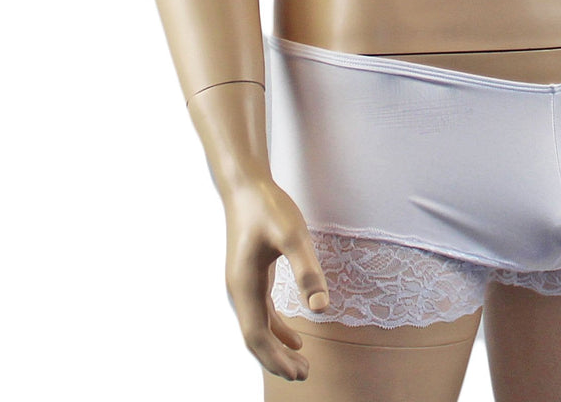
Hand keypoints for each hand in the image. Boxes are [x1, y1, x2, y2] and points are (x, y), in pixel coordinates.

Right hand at [219, 175, 330, 379]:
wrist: (245, 186)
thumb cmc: (268, 208)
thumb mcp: (293, 236)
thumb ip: (307, 272)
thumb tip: (321, 309)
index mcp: (245, 287)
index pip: (257, 337)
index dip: (276, 360)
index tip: (299, 374)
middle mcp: (238, 290)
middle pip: (255, 337)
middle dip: (277, 360)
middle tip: (304, 376)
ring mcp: (241, 283)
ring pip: (257, 326)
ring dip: (277, 346)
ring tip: (301, 363)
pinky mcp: (249, 274)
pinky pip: (261, 311)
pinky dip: (275, 327)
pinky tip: (293, 335)